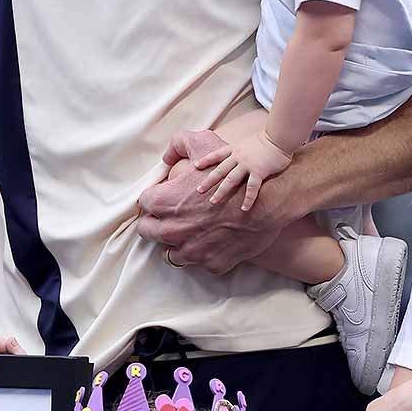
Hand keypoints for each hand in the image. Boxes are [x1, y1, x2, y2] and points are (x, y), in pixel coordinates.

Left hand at [136, 129, 294, 272]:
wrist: (268, 201)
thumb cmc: (236, 174)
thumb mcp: (204, 147)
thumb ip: (179, 147)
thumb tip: (167, 158)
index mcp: (165, 202)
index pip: (143, 203)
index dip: (151, 200)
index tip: (158, 201)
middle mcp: (173, 229)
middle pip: (147, 231)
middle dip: (154, 224)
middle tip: (164, 219)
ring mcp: (192, 250)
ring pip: (171, 254)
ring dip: (177, 244)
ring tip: (188, 235)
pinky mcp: (211, 264)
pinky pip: (199, 263)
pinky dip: (204, 254)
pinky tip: (212, 243)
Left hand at [193, 131, 293, 209]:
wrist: (279, 136)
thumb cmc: (269, 138)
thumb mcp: (250, 141)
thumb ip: (244, 149)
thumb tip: (243, 153)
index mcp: (236, 149)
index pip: (217, 154)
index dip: (206, 160)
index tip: (196, 166)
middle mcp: (238, 157)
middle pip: (219, 170)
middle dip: (208, 181)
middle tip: (199, 190)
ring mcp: (247, 165)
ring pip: (230, 180)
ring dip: (221, 191)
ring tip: (213, 201)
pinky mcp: (259, 172)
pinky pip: (251, 188)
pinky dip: (248, 199)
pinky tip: (244, 208)